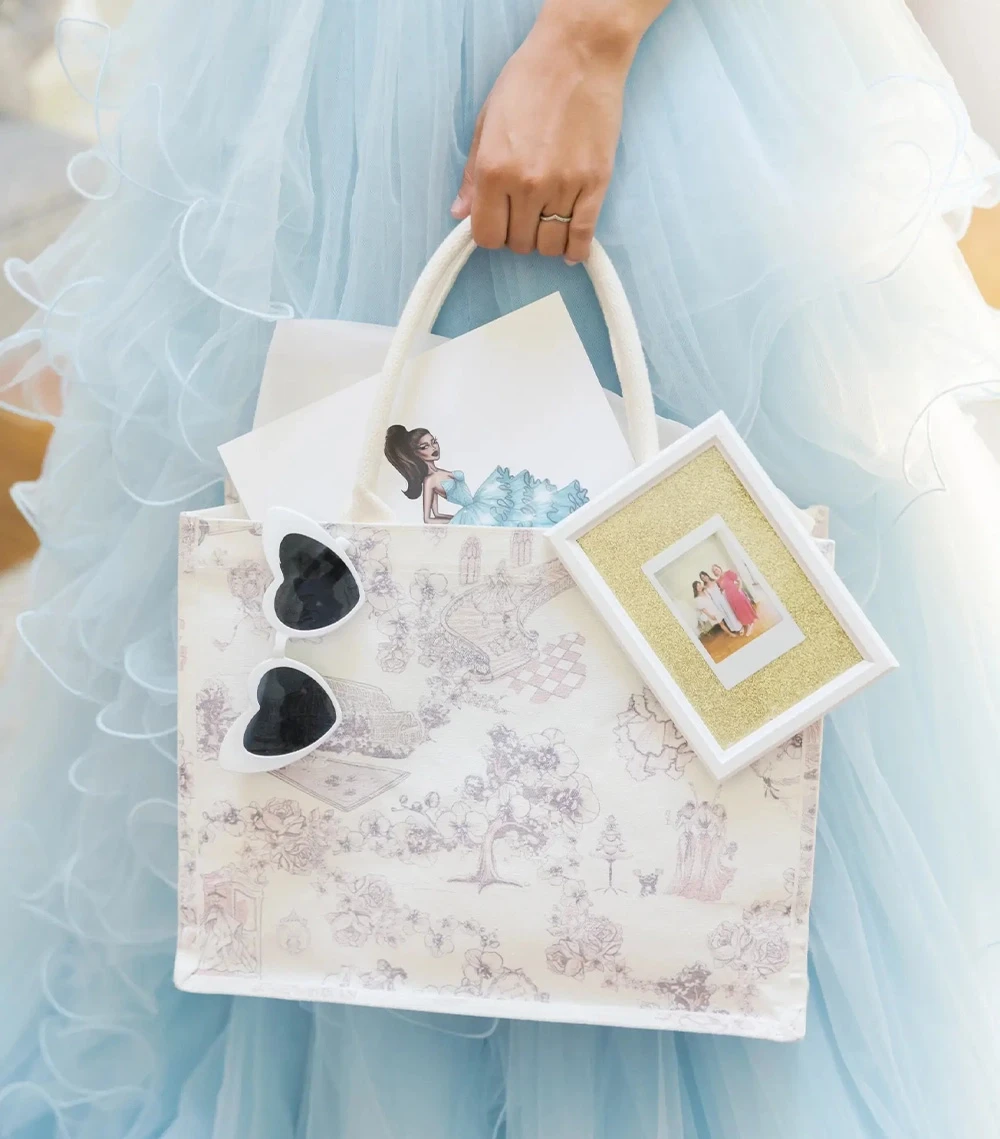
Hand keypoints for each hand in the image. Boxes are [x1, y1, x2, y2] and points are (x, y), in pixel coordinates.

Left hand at [451, 10, 639, 262]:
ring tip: (547, 223)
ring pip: (549, 245)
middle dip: (518, 235)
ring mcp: (563, 187)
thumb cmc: (528, 80)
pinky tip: (571, 250)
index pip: (486, 235)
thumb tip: (459, 212)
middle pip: (518, 243)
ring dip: (545, 241)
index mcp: (493, 170)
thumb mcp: (487, 122)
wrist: (579, 53)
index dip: (491, 234)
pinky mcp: (594, 184)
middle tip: (525, 215)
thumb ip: (472, 174)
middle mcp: (526, 184)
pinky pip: (581, 236)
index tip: (499, 223)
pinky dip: (575, 250)